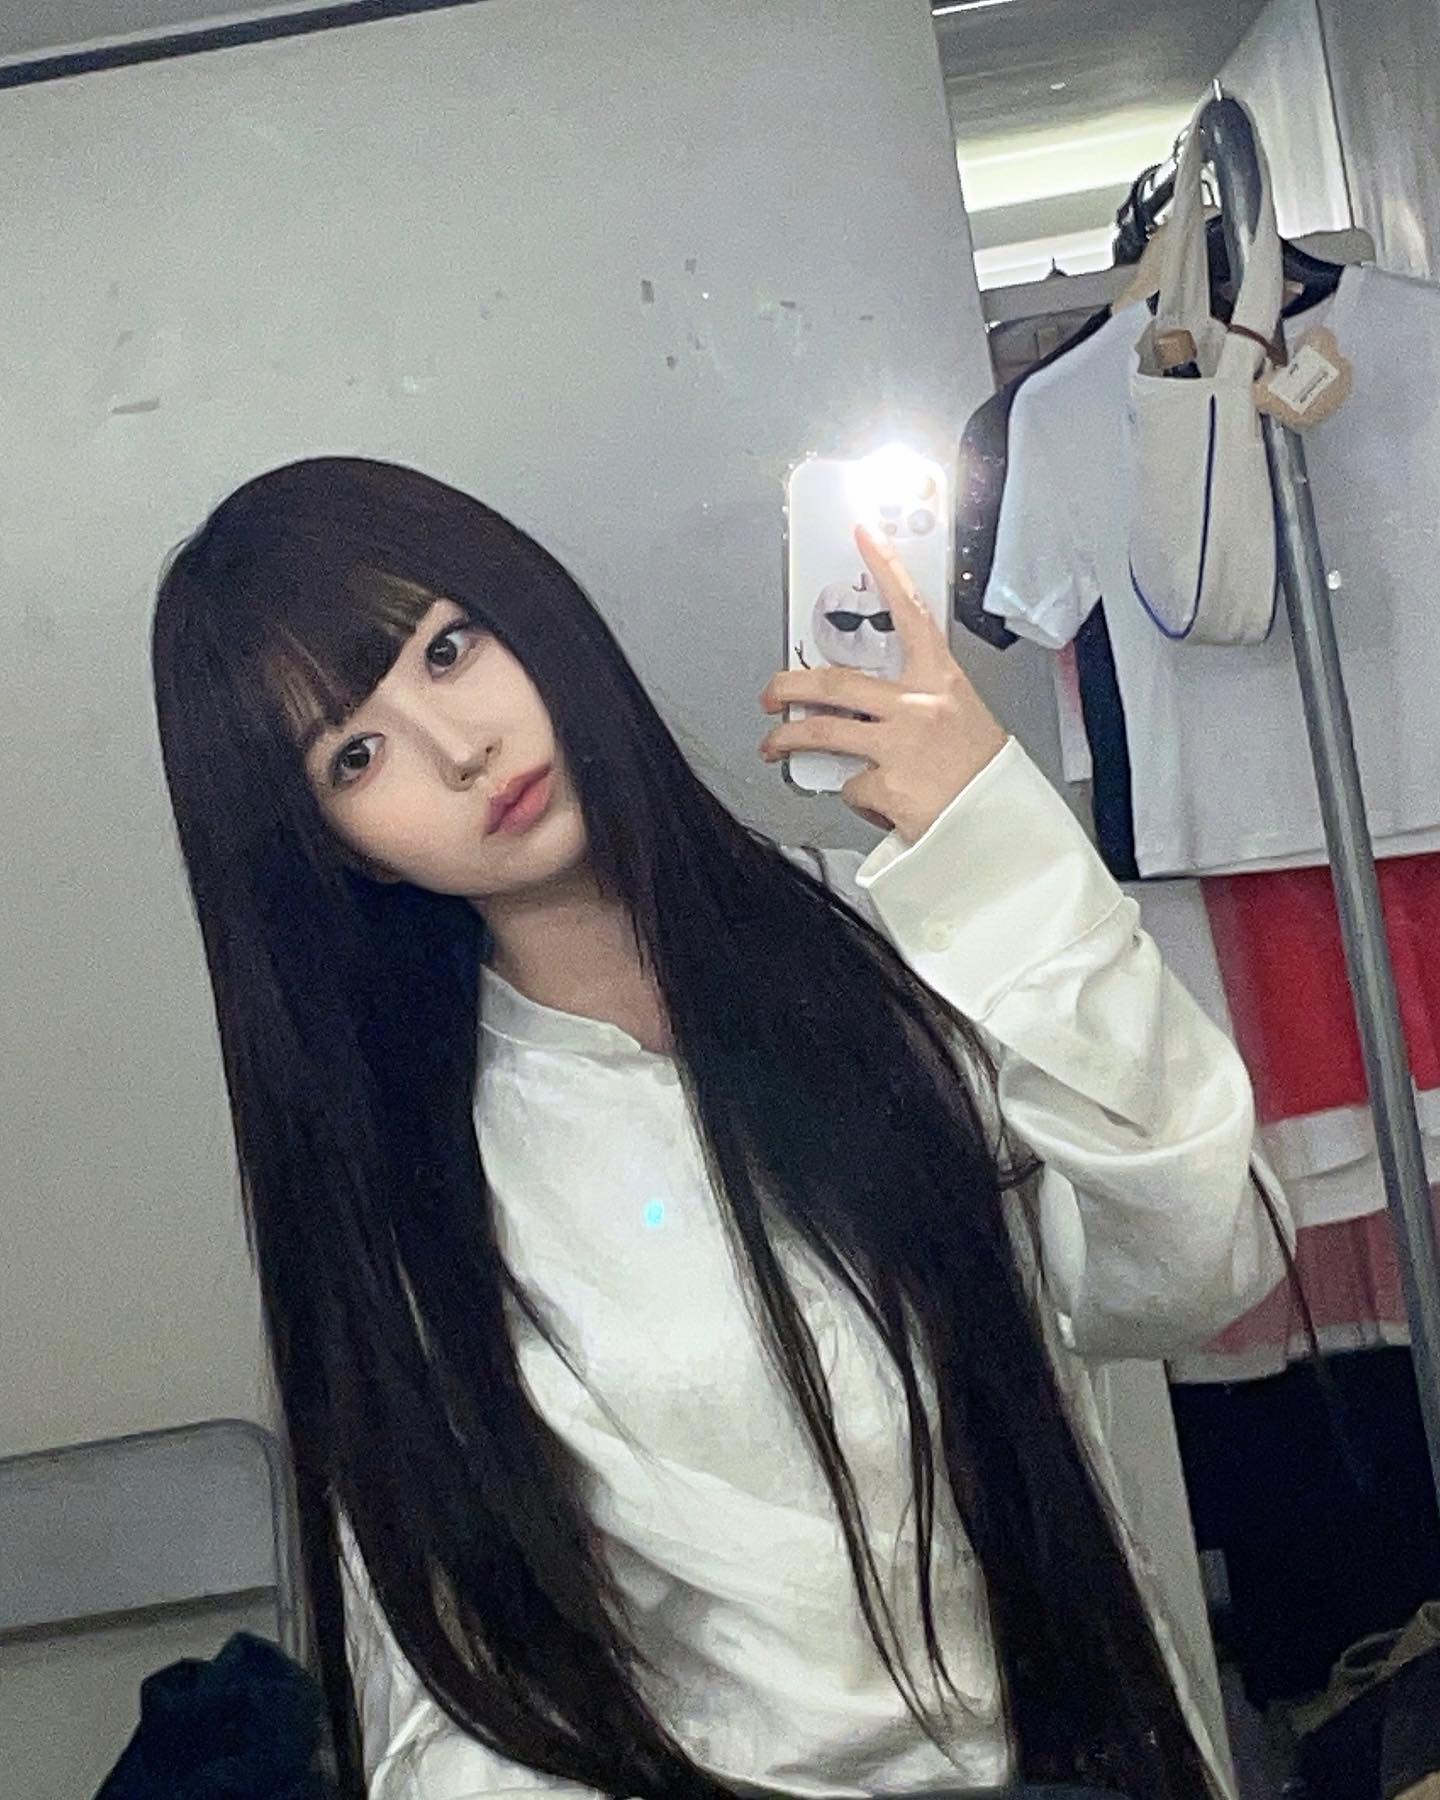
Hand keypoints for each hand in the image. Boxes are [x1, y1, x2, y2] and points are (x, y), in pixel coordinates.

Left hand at [760, 526, 1008, 841]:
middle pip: (835, 681)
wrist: (1004, 827)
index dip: (886, 570)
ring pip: (823, 731)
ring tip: (774, 745)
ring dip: (787, 738)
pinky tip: (882, 803)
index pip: (911, 612)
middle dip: (789, 684)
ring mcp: (900, 745)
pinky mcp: (887, 784)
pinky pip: (851, 786)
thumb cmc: (985, 777)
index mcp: (943, 682)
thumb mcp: (964, 721)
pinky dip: (858, 796)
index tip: (864, 537)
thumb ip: (918, 705)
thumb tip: (868, 710)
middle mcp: (918, 706)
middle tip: (772, 692)